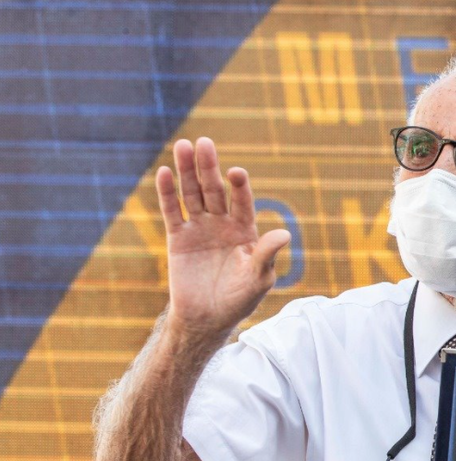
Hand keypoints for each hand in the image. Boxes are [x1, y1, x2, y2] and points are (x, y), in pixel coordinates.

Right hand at [157, 137, 290, 337]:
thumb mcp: (258, 278)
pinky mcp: (178, 237)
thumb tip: (284, 234)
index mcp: (245, 230)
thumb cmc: (239, 299)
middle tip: (203, 142)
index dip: (239, 187)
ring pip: (192, 194)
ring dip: (186, 171)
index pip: (242, 201)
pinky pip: (173, 211)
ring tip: (182, 145)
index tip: (236, 173)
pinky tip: (165, 173)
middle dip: (209, 167)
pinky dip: (168, 193)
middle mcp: (223, 223)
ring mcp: (200, 228)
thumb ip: (266, 255)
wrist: (207, 318)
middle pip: (215, 190)